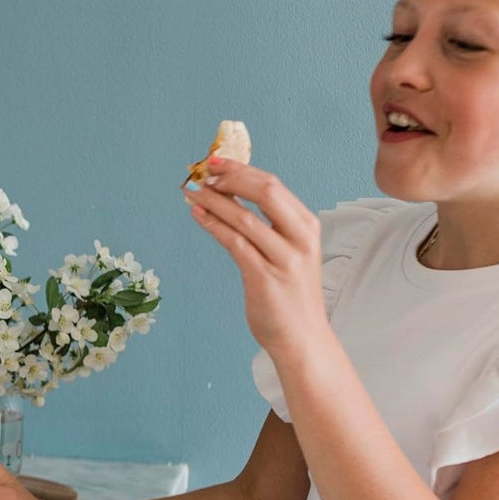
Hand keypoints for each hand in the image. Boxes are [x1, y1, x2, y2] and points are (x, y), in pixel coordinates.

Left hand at [185, 158, 326, 354]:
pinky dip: (213, 225)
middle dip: (230, 177)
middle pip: (265, 192)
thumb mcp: (287, 251)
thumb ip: (269, 225)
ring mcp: (283, 258)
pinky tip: (197, 215)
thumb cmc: (291, 294)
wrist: (303, 337)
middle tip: (203, 171)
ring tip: (191, 192)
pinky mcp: (264, 277)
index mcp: (307, 226)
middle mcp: (299, 238)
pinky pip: (234, 243)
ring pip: (244, 218)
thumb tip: (233, 196)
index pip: (274, 186)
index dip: (242, 170)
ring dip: (214, 201)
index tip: (217, 162)